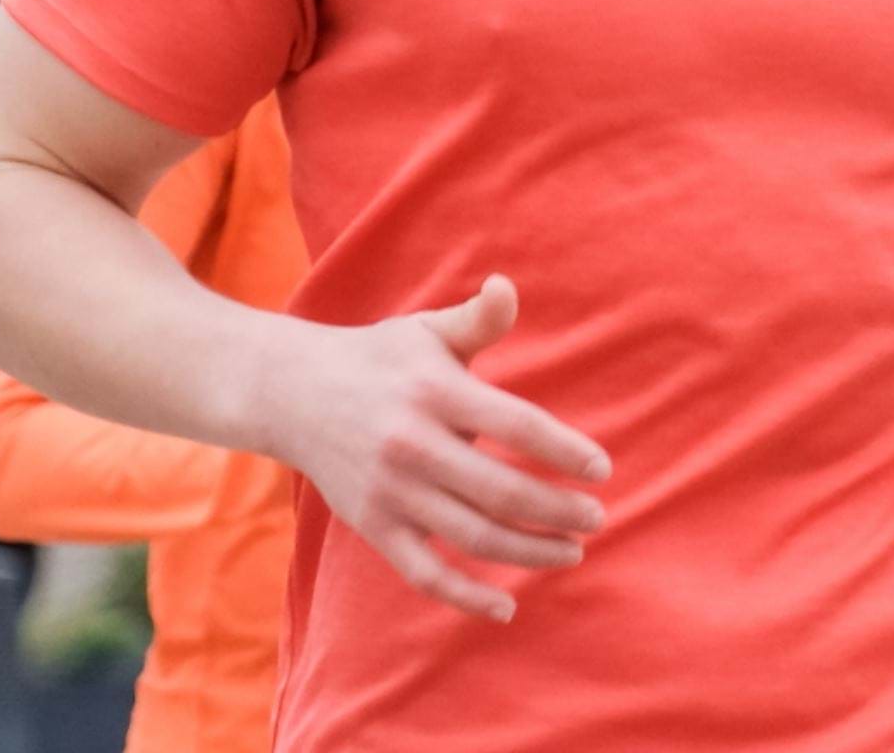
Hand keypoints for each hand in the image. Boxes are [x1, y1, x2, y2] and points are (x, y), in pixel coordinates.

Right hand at [265, 274, 609, 623]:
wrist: (291, 393)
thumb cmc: (378, 359)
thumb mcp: (426, 330)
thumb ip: (477, 319)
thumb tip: (507, 286)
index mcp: (436, 391)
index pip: (517, 425)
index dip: (565, 451)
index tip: (602, 470)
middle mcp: (413, 444)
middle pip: (501, 490)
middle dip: (558, 510)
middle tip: (597, 518)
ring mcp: (391, 491)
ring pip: (472, 535)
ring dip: (529, 551)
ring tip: (572, 552)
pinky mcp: (373, 525)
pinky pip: (424, 573)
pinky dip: (466, 597)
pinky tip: (508, 607)